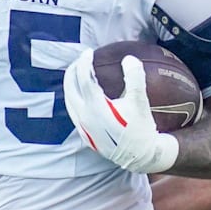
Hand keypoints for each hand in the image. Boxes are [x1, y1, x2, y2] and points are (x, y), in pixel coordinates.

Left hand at [63, 49, 178, 173]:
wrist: (140, 157)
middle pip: (70, 88)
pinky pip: (73, 112)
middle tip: (80, 60)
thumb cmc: (141, 128)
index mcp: (96, 107)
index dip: (84, 63)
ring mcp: (83, 128)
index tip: (88, 52)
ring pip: (69, 101)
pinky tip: (83, 96)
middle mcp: (85, 117)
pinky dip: (75, 98)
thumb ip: (135, 78)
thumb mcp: (140, 102)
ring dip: (71, 85)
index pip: (84, 79)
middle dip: (73, 71)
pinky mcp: (84, 135)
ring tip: (79, 74)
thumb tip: (129, 58)